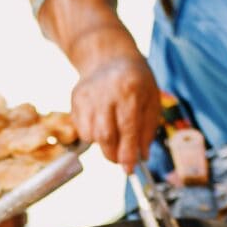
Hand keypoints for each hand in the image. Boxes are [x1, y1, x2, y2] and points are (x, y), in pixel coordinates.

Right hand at [71, 52, 160, 171]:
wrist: (109, 57)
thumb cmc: (136, 82)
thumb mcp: (151, 101)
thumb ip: (147, 130)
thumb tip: (142, 158)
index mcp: (130, 89)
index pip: (128, 128)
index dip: (128, 153)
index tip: (129, 169)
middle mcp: (106, 91)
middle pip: (105, 135)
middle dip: (113, 155)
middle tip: (120, 160)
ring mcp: (88, 95)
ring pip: (91, 135)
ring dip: (103, 145)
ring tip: (113, 137)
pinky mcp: (75, 98)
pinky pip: (81, 129)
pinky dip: (91, 135)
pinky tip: (101, 124)